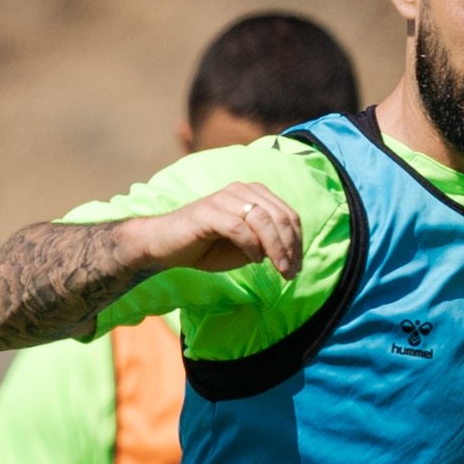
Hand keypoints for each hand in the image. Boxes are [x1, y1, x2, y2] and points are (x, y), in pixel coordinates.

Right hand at [139, 183, 305, 285]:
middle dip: (290, 247)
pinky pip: (238, 227)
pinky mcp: (207, 212)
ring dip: (275, 248)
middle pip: (278, 216)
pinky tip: (254, 260)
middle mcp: (240, 190)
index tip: (297, 267)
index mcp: (253, 194)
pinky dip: (251, 245)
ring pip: (262, 219)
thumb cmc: (206, 247)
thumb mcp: (245, 247)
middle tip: (291, 273)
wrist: (165, 246)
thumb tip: (293, 256)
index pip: (287, 214)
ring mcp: (223, 199)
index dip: (297, 242)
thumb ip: (267, 245)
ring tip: (279, 269)